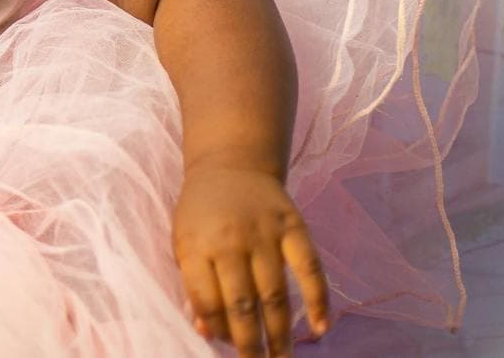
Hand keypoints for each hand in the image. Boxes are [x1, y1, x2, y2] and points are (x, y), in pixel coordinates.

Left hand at [172, 160, 330, 356]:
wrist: (229, 165)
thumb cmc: (201, 212)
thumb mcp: (183, 242)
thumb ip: (192, 283)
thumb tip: (207, 330)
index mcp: (197, 246)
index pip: (206, 300)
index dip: (217, 328)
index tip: (225, 348)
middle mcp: (231, 241)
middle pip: (242, 304)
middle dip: (250, 344)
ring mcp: (264, 234)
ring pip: (275, 294)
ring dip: (281, 333)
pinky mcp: (293, 227)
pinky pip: (310, 268)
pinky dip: (318, 300)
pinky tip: (320, 328)